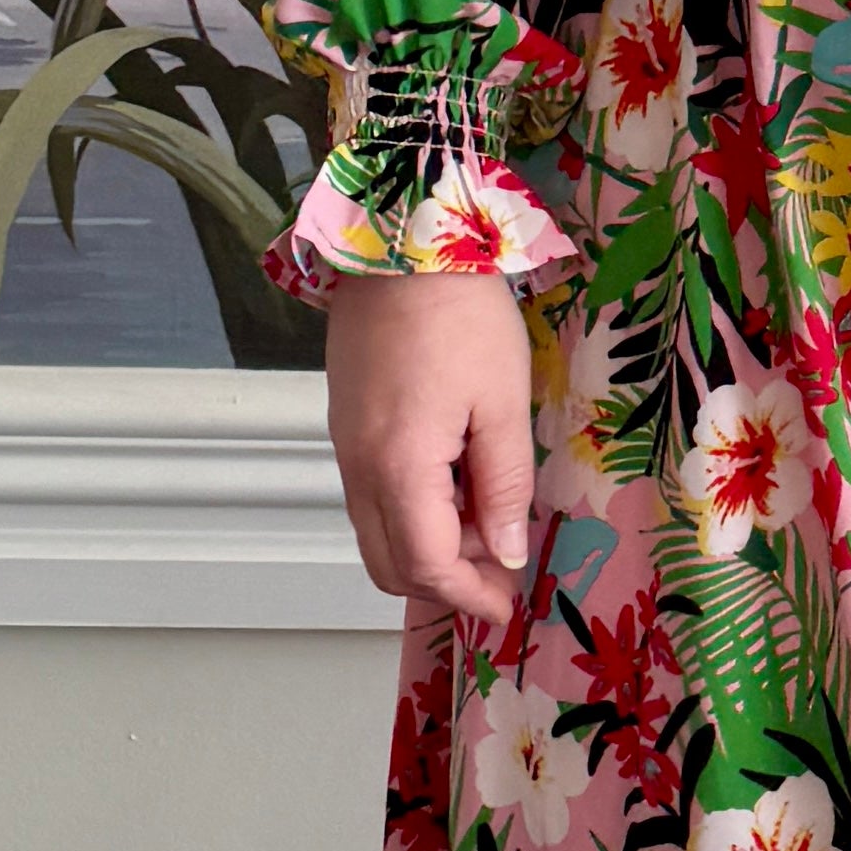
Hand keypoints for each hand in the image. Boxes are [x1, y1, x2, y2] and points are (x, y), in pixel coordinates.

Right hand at [323, 267, 536, 644]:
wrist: (399, 247)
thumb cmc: (461, 316)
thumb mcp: (503, 403)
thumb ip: (504, 485)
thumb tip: (506, 551)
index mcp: (400, 467)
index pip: (426, 565)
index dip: (468, 594)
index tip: (506, 602)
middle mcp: (359, 467)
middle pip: (388, 563)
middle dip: (444, 582)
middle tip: (499, 569)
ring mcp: (344, 447)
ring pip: (375, 533)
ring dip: (426, 548)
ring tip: (484, 518)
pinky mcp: (345, 425)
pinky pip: (369, 497)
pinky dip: (409, 513)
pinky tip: (454, 484)